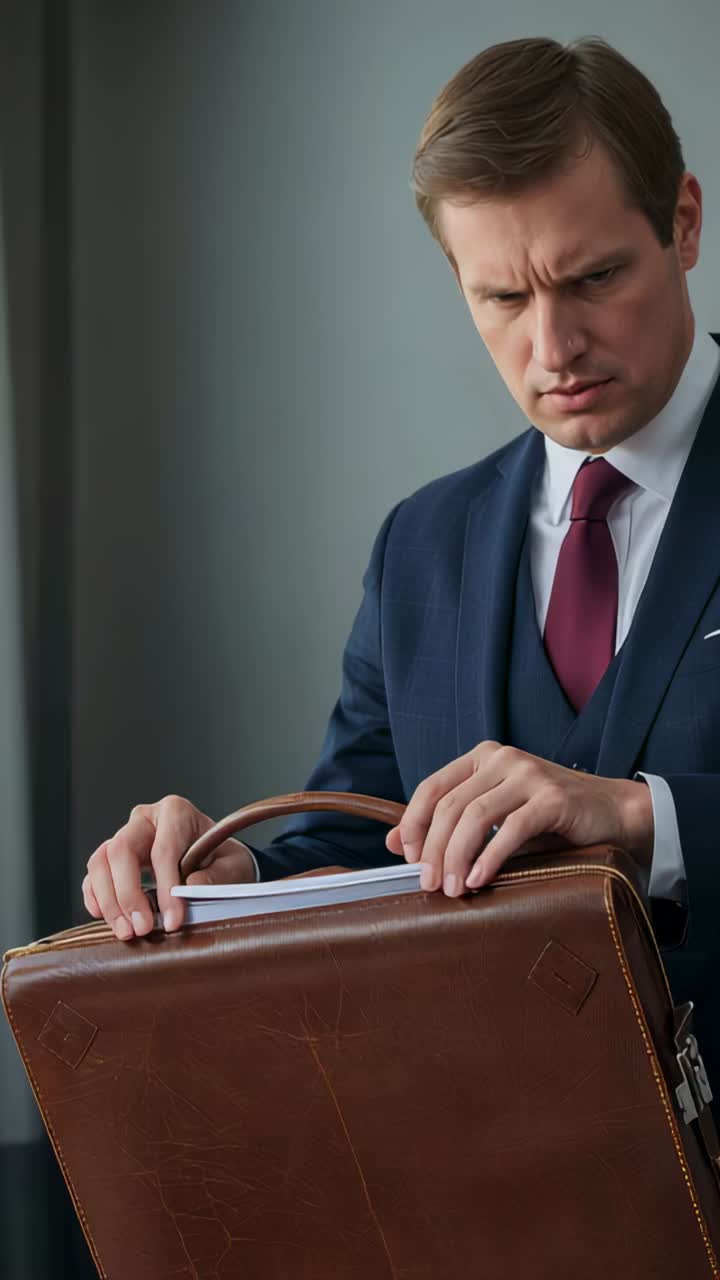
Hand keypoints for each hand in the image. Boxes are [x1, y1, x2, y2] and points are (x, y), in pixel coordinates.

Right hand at [83, 795, 255, 938]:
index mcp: (176, 812)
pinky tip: (106, 918)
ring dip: (109, 900)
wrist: (213, 860)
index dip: (165, 886)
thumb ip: (218, 876)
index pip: (163, 849)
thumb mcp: (233, 866)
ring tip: (126, 931)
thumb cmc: (222, 859)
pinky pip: (94, 875)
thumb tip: (191, 885)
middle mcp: (145, 819)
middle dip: (128, 894)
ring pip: (101, 862)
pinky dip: (96, 897)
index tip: (172, 921)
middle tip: (141, 929)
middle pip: (122, 850)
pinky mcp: (112, 857)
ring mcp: (125, 836)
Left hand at [384, 743, 653, 894]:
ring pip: (475, 816)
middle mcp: (502, 758)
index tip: (407, 860)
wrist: (614, 813)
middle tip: (427, 884)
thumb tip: (393, 844)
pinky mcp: (553, 798)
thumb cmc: (550, 818)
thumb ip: (450, 825)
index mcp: (482, 757)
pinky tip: (479, 879)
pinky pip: (511, 829)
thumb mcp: (496, 817)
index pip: (431, 788)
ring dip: (456, 856)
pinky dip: (489, 857)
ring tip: (451, 889)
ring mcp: (528, 774)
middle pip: (450, 805)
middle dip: (432, 849)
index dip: (413, 825)